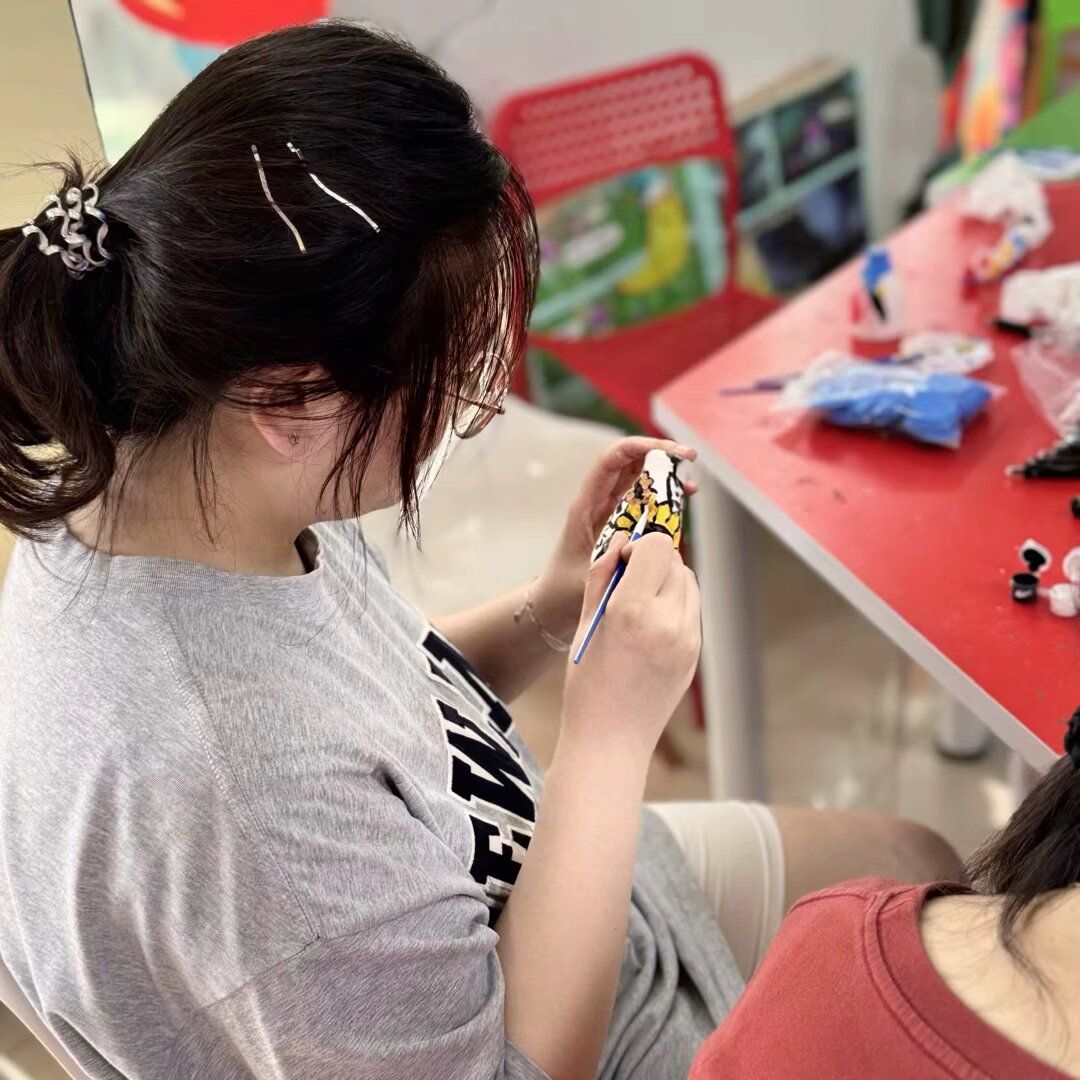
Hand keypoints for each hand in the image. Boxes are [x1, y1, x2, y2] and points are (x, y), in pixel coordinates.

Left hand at [532, 438, 696, 642]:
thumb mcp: (593, 572)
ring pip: (640, 477)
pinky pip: (644, 499)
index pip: (613, 459)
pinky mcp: (620, 522)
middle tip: (690, 460)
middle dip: (661, 454)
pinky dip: (664, 496)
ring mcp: (610, 509)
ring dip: (666, 475)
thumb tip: (655, 542)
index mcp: (586, 503)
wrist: (554, 605)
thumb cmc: (566, 589)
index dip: (642, 446)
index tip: (672, 452)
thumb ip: (622, 556)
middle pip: (630, 460)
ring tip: (690, 485)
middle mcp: (598, 499)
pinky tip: (681, 503)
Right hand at [562, 531, 700, 757]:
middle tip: (627, 582)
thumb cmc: (587, 684)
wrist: (611, 740)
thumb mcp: (584, 624)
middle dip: (652, 562)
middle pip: (675, 561)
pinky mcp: (696, 653)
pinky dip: (674, 605)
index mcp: (633, 610)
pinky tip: (649, 627)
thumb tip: (620, 540)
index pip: (657, 546)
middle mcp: (668, 621)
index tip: (622, 561)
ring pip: (688, 582)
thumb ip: (601, 577)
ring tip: (639, 604)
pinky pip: (691, 610)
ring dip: (667, 581)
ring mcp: (688, 639)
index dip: (638, 546)